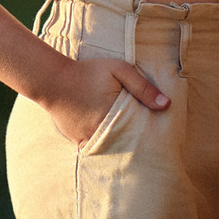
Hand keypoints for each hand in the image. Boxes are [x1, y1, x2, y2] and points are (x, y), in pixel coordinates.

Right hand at [37, 55, 168, 145]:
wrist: (52, 79)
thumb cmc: (88, 72)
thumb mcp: (118, 70)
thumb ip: (142, 87)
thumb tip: (167, 105)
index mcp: (114, 117)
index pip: (139, 134)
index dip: (149, 136)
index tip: (159, 138)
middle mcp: (101, 132)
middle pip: (127, 144)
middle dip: (137, 143)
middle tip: (150, 146)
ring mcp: (88, 138)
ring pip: (112, 148)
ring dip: (120, 145)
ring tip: (132, 145)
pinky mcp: (77, 140)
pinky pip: (96, 147)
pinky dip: (104, 144)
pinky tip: (111, 140)